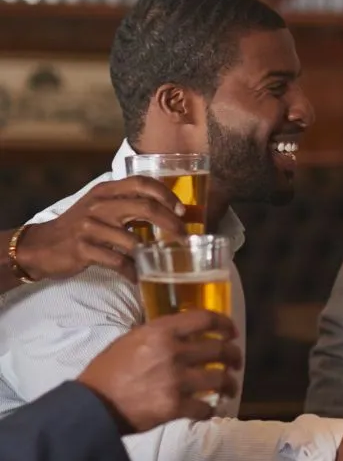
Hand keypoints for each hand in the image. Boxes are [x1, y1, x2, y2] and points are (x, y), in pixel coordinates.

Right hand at [14, 176, 185, 282]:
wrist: (40, 246)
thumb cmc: (80, 228)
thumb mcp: (101, 208)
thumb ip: (129, 205)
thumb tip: (169, 212)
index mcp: (106, 191)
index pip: (142, 183)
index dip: (166, 195)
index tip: (182, 211)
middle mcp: (99, 204)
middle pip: (145, 208)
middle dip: (171, 224)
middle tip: (184, 237)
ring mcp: (89, 227)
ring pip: (132, 240)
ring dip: (152, 255)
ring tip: (164, 262)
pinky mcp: (83, 249)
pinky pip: (117, 262)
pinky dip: (132, 272)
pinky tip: (139, 277)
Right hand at [77, 310, 240, 431]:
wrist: (92, 405)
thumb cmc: (108, 371)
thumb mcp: (131, 339)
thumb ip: (159, 335)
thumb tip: (183, 334)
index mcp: (161, 331)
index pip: (205, 318)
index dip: (225, 324)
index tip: (232, 332)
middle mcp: (174, 352)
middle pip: (219, 349)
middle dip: (234, 356)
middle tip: (236, 361)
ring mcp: (177, 380)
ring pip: (220, 379)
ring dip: (229, 384)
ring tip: (230, 387)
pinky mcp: (175, 406)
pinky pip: (205, 407)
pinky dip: (209, 409)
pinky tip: (208, 409)